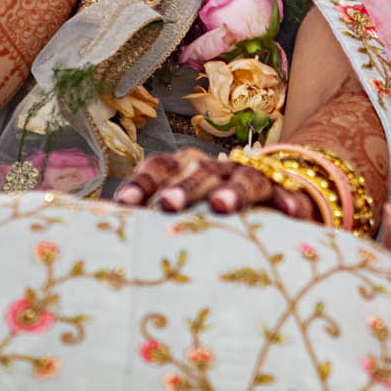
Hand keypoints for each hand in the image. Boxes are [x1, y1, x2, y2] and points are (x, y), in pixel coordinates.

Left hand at [113, 147, 320, 222]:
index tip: (123, 205)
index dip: (142, 182)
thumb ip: (150, 214)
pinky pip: (291, 198)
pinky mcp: (288, 197)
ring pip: (244, 180)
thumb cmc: (214, 203)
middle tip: (167, 206)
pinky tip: (288, 213)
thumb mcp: (184, 206)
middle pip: (200, 171)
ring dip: (233, 191)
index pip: (161, 167)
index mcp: (189, 166)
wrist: (277, 186)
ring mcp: (255, 179)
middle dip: (183, 188)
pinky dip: (289, 204)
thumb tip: (99, 224)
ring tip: (220, 206)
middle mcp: (220, 167)